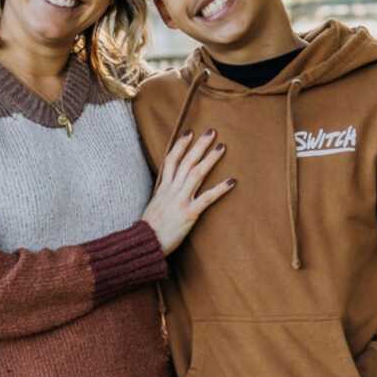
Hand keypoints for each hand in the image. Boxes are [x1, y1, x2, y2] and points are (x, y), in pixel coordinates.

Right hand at [143, 128, 234, 255]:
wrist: (144, 244)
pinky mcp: (189, 214)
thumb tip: (167, 190)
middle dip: (199, 145)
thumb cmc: (149, 230)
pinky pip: (207, 198)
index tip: (189, 132)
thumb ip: (162, 196)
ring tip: (222, 147)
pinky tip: (232, 181)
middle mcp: (172, 191)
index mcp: (163, 188)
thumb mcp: (153, 207)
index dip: (180, 145)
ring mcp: (180, 201)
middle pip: (187, 162)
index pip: (171, 160)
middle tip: (211, 132)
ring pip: (196, 174)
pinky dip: (220, 189)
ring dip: (210, 159)